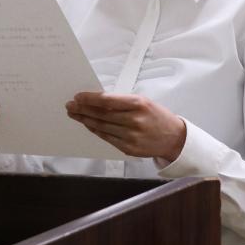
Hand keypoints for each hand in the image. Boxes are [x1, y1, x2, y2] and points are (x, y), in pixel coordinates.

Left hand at [65, 93, 186, 160]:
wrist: (173, 138)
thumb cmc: (157, 116)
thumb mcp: (143, 102)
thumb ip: (122, 102)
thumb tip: (97, 100)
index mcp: (138, 104)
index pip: (107, 100)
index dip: (90, 99)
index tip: (78, 96)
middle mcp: (134, 120)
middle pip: (101, 114)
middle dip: (83, 109)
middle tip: (70, 105)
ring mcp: (130, 136)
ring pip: (101, 126)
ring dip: (85, 119)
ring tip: (75, 114)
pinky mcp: (128, 148)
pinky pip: (106, 138)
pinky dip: (95, 130)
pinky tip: (88, 124)